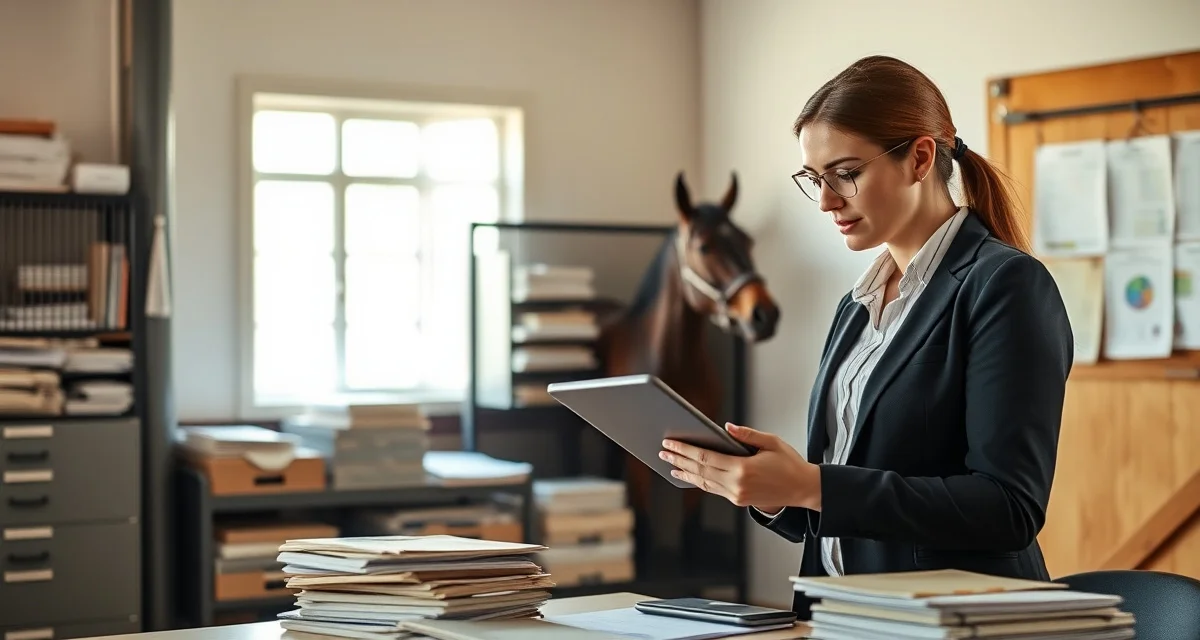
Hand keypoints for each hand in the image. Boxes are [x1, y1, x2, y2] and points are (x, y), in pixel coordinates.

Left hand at [659, 423, 821, 510]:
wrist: (803, 490)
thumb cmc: (789, 463)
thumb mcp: (771, 442)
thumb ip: (747, 435)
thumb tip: (725, 428)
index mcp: (743, 469)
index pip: (705, 458)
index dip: (684, 450)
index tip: (669, 443)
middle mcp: (736, 485)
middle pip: (700, 471)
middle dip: (678, 460)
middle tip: (662, 451)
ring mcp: (736, 495)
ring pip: (703, 483)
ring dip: (685, 473)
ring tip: (669, 464)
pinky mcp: (738, 500)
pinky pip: (713, 489)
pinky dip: (698, 481)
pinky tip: (688, 475)